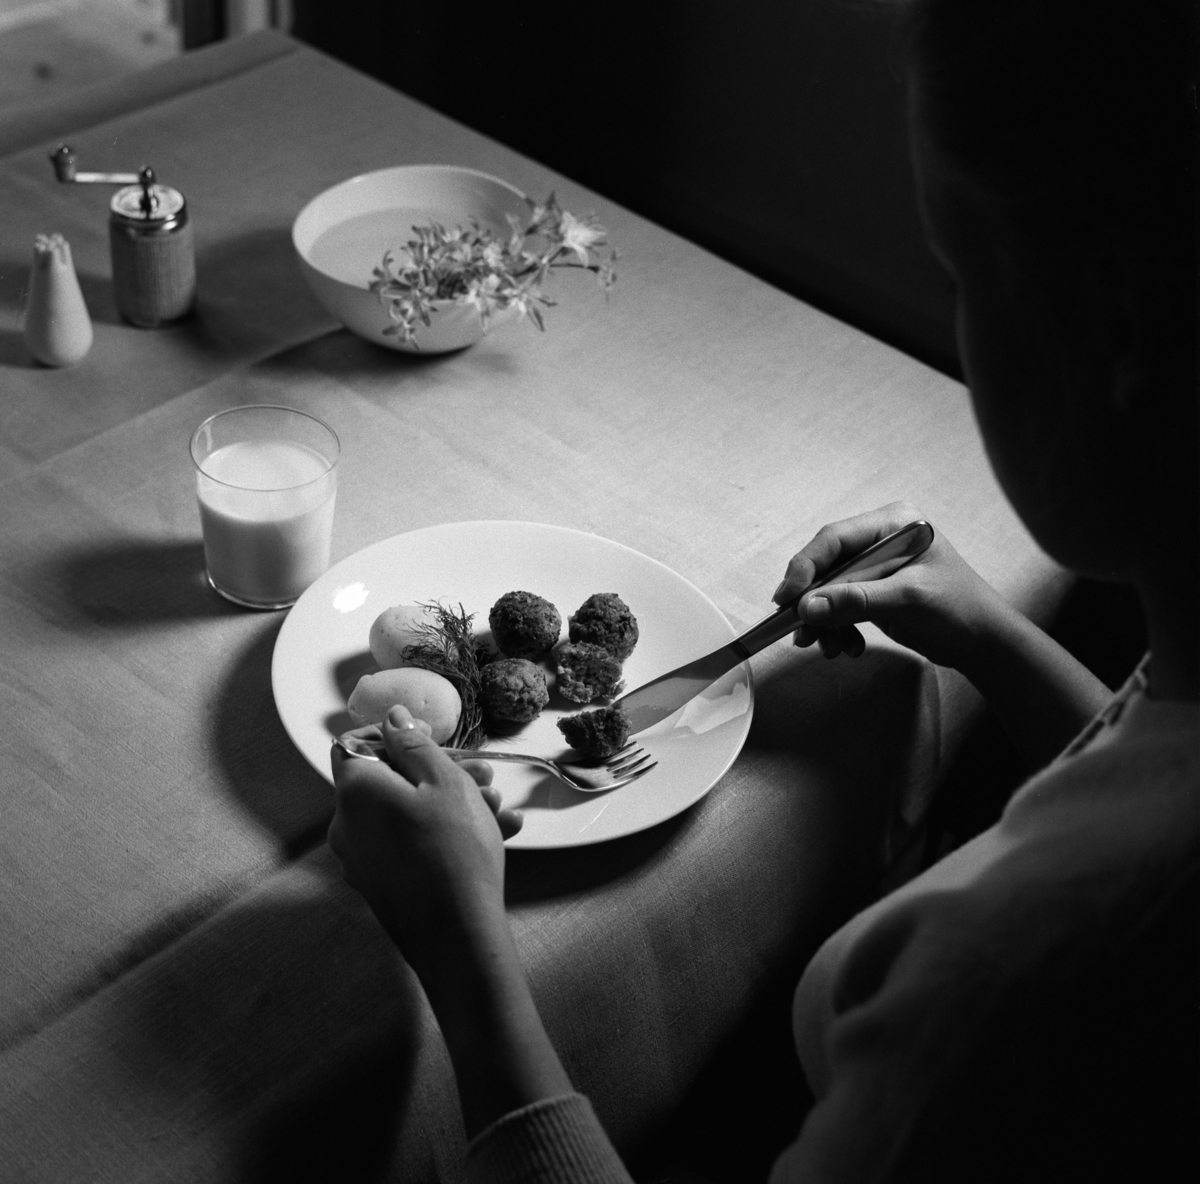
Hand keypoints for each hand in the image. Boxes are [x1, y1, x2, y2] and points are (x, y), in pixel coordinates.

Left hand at [328, 706, 521, 975]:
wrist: (458, 935)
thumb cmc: (453, 850)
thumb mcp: (444, 782)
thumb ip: (413, 744)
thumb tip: (391, 718)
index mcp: (355, 792)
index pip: (353, 745)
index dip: (390, 735)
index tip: (430, 739)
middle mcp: (347, 825)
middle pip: (386, 782)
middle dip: (436, 772)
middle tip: (483, 776)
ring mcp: (361, 860)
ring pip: (404, 815)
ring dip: (449, 803)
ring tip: (498, 807)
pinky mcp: (379, 886)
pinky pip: (408, 845)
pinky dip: (443, 834)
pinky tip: (495, 834)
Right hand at [773, 501, 1008, 669]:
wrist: (984, 642)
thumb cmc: (958, 610)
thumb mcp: (906, 601)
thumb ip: (856, 601)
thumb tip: (807, 607)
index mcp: (892, 523)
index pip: (834, 538)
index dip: (805, 567)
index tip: (787, 598)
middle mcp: (880, 539)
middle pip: (827, 565)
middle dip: (813, 602)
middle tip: (798, 629)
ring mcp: (876, 566)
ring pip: (829, 590)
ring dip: (823, 621)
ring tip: (827, 648)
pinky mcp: (873, 590)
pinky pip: (840, 606)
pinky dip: (838, 628)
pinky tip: (848, 647)